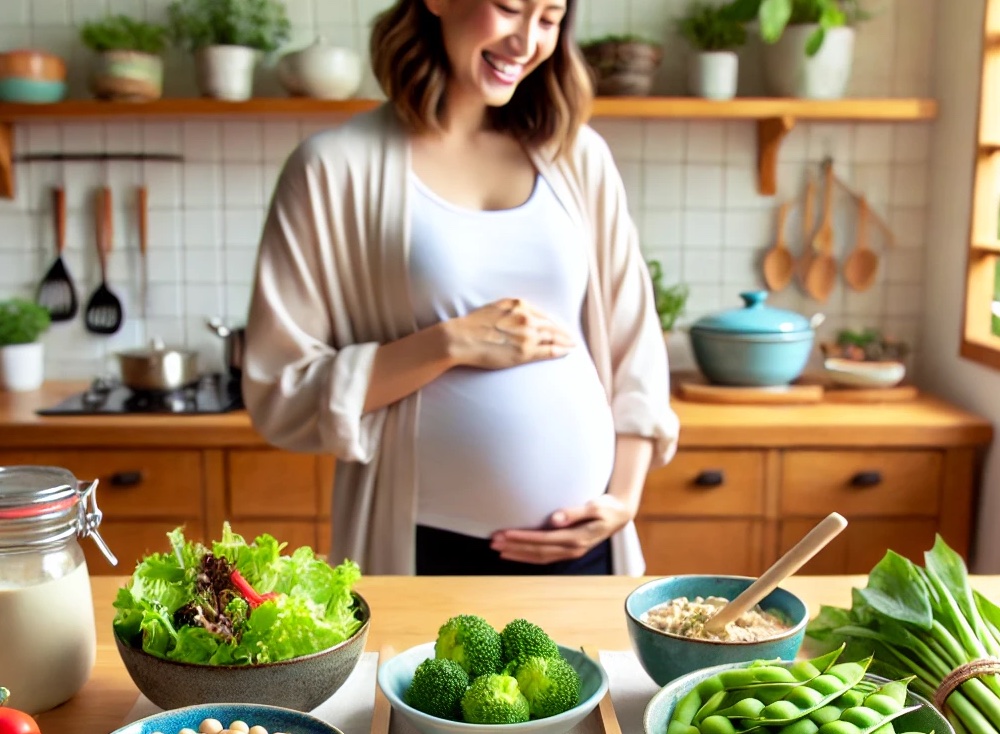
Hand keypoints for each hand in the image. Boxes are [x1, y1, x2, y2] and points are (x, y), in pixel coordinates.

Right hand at [443, 298, 574, 369]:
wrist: (461, 338)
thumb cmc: (473, 325)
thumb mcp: (495, 307)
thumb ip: (512, 310)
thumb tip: (523, 314)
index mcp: (519, 305)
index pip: (544, 315)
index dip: (554, 322)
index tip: (560, 327)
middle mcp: (526, 318)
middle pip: (552, 326)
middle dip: (564, 332)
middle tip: (572, 338)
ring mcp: (527, 335)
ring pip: (553, 338)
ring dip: (566, 342)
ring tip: (572, 345)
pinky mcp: (525, 352)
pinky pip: (548, 351)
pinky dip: (560, 351)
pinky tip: (566, 352)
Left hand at [489, 495, 631, 564]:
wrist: (619, 516)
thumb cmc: (606, 508)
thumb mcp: (595, 506)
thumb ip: (575, 512)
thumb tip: (555, 519)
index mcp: (577, 539)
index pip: (544, 540)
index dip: (523, 538)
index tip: (505, 534)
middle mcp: (572, 549)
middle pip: (538, 551)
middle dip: (514, 547)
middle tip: (493, 542)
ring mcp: (569, 552)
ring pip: (538, 557)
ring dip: (517, 553)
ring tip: (497, 548)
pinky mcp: (566, 550)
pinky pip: (543, 556)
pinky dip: (526, 556)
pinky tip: (513, 553)